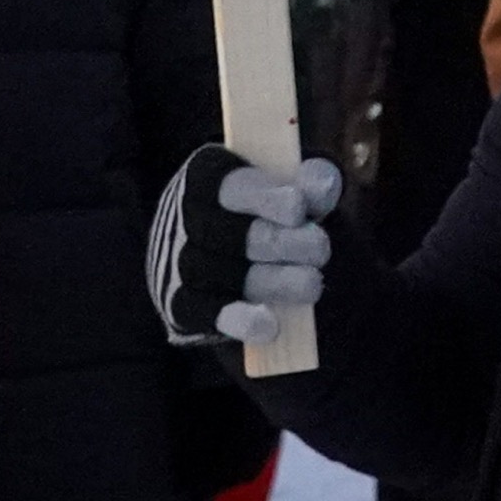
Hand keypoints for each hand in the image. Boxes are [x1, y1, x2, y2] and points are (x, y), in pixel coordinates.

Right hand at [146, 147, 340, 347]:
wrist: (221, 259)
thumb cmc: (265, 213)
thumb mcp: (290, 188)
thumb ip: (310, 184)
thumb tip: (325, 183)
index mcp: (206, 175)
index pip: (233, 186)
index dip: (266, 198)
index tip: (299, 208)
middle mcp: (182, 216)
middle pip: (232, 234)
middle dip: (283, 243)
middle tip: (322, 249)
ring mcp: (175, 262)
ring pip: (225, 275)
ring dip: (275, 281)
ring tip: (312, 283)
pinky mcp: (180, 304)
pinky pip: (207, 313)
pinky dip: (240, 319)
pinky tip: (269, 326)